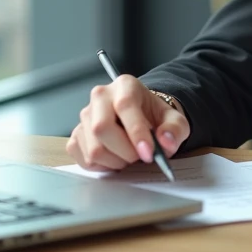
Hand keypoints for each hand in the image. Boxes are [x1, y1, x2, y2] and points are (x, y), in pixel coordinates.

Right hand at [66, 75, 189, 171]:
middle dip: (124, 151)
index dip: (136, 133)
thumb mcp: (174, 119)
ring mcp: (85, 116)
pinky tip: (115, 158)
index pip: (125, 106)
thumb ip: (175, 129)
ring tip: (128, 156)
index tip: (148, 153)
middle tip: (139, 156)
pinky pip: (84, 159)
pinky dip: (102, 166)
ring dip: (115, 162)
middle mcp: (100, 96)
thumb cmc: (154, 116)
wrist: (142, 117)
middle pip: (101, 128)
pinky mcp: (77, 134)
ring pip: (93, 148)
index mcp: (125, 85)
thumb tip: (166, 141)